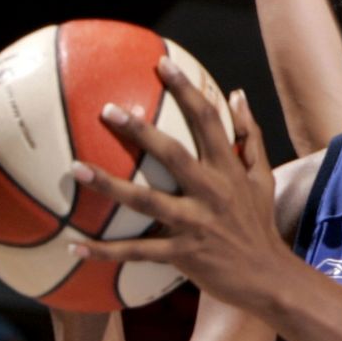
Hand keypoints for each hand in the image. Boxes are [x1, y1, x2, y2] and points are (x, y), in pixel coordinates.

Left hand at [69, 57, 293, 310]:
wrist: (267, 276)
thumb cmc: (259, 223)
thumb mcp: (262, 177)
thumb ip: (250, 136)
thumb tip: (238, 95)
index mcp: (229, 170)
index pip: (208, 122)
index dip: (186, 91)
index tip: (163, 64)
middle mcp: (212, 192)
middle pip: (173, 156)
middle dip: (141, 132)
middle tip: (108, 110)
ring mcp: (195, 224)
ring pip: (147, 201)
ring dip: (109, 185)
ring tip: (75, 168)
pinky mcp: (182, 254)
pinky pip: (137, 251)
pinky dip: (105, 251)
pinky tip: (74, 244)